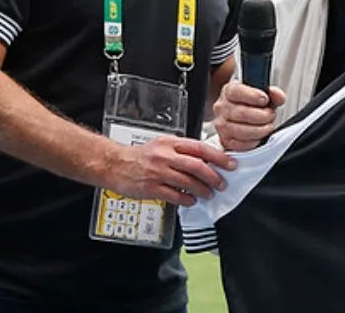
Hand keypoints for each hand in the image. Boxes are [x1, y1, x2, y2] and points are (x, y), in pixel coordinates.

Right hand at [105, 136, 236, 206]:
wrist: (114, 164)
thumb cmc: (141, 156)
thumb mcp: (163, 145)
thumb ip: (183, 151)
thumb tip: (207, 159)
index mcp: (171, 143)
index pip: (200, 148)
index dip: (218, 157)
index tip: (230, 164)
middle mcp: (165, 156)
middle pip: (197, 166)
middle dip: (213, 176)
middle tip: (222, 184)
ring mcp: (157, 172)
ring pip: (187, 182)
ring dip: (202, 189)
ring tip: (208, 194)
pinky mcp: (150, 187)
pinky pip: (174, 195)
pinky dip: (186, 199)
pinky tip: (192, 201)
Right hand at [213, 82, 284, 151]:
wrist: (245, 118)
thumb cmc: (253, 105)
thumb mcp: (265, 95)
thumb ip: (273, 94)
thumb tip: (278, 95)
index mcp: (229, 91)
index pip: (236, 92)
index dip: (253, 96)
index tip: (265, 100)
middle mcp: (222, 108)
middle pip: (242, 113)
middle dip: (262, 116)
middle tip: (271, 115)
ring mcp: (222, 125)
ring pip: (242, 131)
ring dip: (260, 130)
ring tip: (268, 126)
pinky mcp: (225, 141)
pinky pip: (240, 144)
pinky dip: (254, 141)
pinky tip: (259, 136)